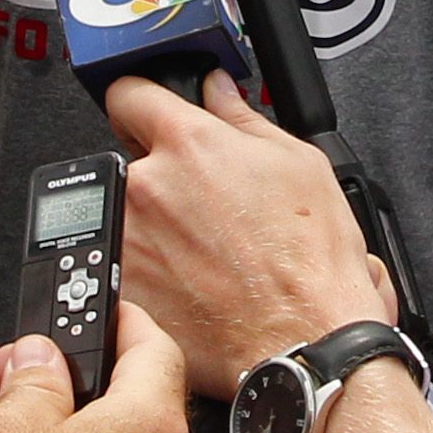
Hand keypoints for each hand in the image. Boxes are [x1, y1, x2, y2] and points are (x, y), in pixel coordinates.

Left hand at [100, 70, 388, 395]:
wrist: (303, 341)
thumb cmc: (310, 262)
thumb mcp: (298, 164)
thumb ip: (242, 117)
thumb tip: (217, 91)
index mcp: (188, 144)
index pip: (128, 91)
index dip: (141, 99)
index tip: (145, 111)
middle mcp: (147, 186)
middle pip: (129, 159)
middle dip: (159, 173)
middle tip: (201, 205)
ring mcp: (128, 239)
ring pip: (126, 214)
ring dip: (152, 224)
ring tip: (203, 251)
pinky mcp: (122, 288)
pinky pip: (123, 263)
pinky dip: (148, 269)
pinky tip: (190, 281)